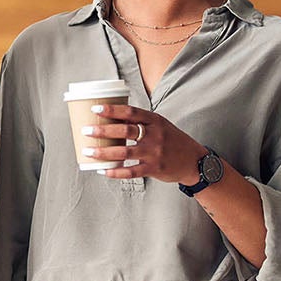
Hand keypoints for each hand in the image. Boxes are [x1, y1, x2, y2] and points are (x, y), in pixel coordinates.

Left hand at [81, 104, 208, 183]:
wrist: (194, 161)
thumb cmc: (173, 140)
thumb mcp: (161, 125)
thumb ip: (141, 122)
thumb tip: (112, 119)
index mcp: (155, 121)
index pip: (131, 112)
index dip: (112, 110)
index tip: (95, 108)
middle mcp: (155, 136)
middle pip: (125, 131)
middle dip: (103, 131)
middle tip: (86, 130)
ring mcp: (154, 153)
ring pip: (124, 152)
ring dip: (104, 152)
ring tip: (88, 151)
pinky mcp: (154, 169)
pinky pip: (131, 171)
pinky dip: (115, 171)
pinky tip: (104, 170)